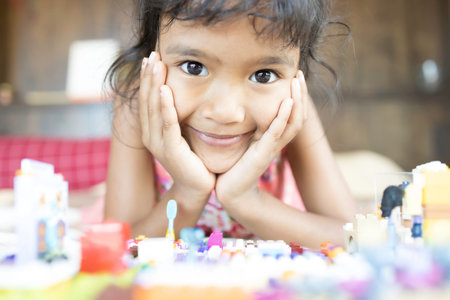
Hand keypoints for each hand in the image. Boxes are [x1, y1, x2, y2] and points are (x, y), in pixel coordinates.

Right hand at [139, 52, 215, 197]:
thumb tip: (179, 95)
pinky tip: (165, 90)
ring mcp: (159, 144)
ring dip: (155, 85)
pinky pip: (168, 124)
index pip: (148, 100)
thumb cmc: (193, 160)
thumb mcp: (181, 134)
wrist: (197, 188)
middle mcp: (151, 136)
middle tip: (152, 54)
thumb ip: (177, 118)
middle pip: (147, 100)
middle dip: (149, 76)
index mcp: (152, 131)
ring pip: (154, 108)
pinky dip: (166, 106)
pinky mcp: (171, 150)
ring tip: (156, 64)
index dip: (147, 79)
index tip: (150, 59)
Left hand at [215, 71, 307, 208]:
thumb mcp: (244, 141)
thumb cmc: (235, 166)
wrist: (231, 190)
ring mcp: (272, 147)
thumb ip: (249, 126)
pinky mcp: (263, 153)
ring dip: (297, 101)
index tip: (294, 77)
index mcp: (274, 138)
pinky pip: (277, 132)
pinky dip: (283, 117)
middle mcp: (277, 142)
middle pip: (298, 116)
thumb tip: (242, 107)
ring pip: (293, 122)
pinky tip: (286, 102)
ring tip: (296, 81)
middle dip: (301, 94)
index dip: (297, 97)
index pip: (293, 115)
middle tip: (299, 74)